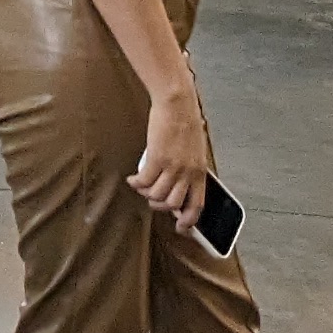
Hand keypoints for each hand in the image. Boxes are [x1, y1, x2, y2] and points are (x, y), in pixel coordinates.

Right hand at [127, 78, 214, 220]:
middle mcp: (187, 173)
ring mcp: (172, 166)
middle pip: (172, 204)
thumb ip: (190, 170)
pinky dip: (136, 183)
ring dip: (146, 193)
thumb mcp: (195, 151)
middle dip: (160, 206)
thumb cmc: (186, 123)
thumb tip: (181, 185)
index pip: (197, 205)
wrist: (177, 105)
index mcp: (200, 172)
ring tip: (141, 186)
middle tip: (152, 199)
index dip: (189, 221)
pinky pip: (143, 180)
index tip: (181, 228)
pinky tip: (133, 179)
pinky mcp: (156, 158)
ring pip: (157, 194)